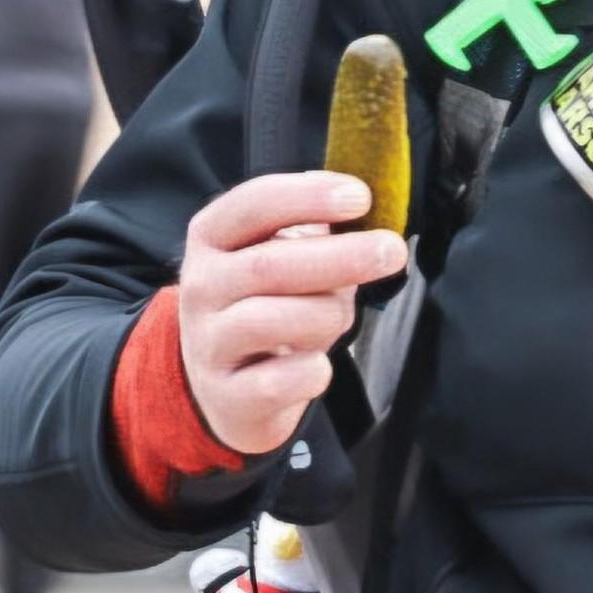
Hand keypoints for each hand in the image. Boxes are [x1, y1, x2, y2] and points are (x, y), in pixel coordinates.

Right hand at [177, 172, 407, 453]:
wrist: (228, 385)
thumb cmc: (271, 303)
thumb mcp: (286, 256)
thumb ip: (321, 231)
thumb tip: (373, 210)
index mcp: (214, 236)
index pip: (253, 204)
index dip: (308, 196)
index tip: (361, 197)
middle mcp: (201, 286)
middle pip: (267, 265)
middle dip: (340, 256)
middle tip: (391, 250)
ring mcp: (208, 343)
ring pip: (270, 320)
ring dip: (325, 315)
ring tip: (338, 316)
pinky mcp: (227, 395)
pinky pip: (278, 381)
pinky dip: (312, 371)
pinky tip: (319, 365)